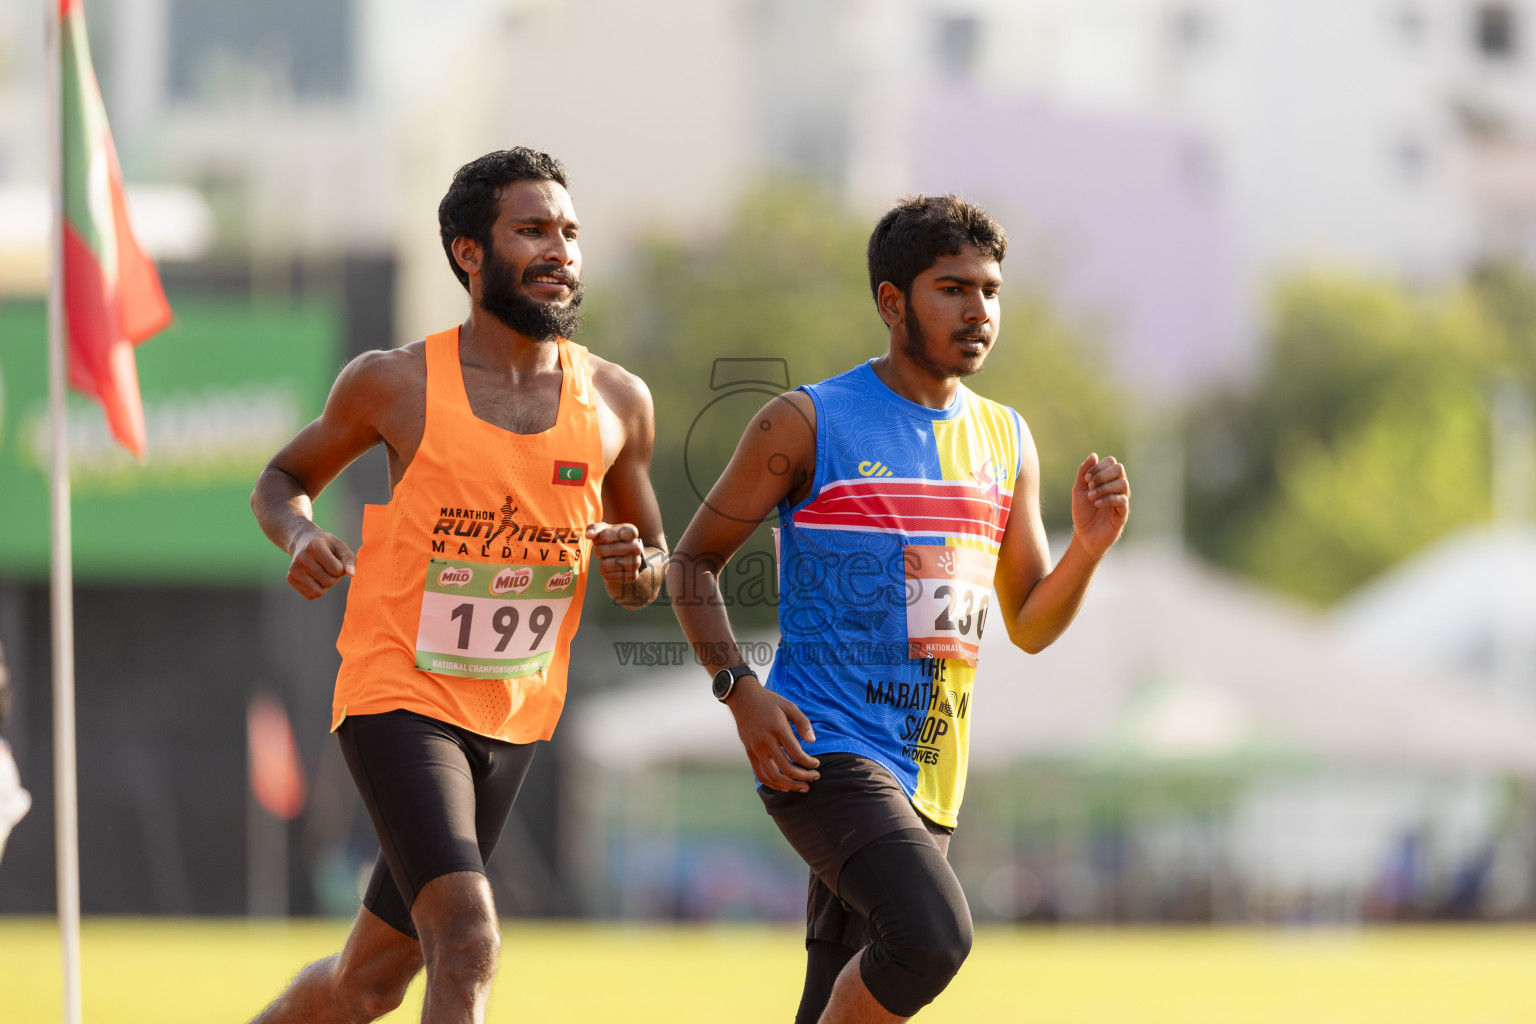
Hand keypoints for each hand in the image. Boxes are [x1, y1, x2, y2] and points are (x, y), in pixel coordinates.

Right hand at [287, 526, 355, 599]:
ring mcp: (293, 569)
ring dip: (325, 586)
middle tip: (330, 568)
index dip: (342, 568)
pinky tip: (314, 578)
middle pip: (328, 582)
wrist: (304, 541)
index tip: (337, 561)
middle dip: (334, 578)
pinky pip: (310, 595)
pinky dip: (316, 590)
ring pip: (318, 592)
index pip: (336, 570)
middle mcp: (301, 557)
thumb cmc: (327, 546)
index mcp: (314, 546)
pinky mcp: (290, 578)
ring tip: (323, 573)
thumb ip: (349, 560)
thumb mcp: (341, 547)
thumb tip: (352, 574)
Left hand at [586, 521, 647, 586]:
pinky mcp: (632, 576)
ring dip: (602, 562)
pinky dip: (605, 573)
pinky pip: (608, 576)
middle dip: (598, 551)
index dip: (596, 539)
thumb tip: (588, 535)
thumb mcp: (604, 530)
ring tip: (608, 559)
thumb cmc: (612, 541)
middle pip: (602, 550)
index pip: (604, 535)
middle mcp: (636, 546)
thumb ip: (594, 528)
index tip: (599, 540)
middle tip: (603, 551)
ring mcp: (636, 562)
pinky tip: (612, 568)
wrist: (626, 557)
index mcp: (631, 531)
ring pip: (604, 565)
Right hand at [725, 676, 820, 792]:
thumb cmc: (770, 702)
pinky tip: (784, 786)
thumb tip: (813, 741)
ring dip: (789, 785)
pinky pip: (760, 774)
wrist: (743, 698)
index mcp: (778, 729)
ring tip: (802, 787)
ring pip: (772, 776)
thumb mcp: (789, 706)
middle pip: (786, 768)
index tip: (817, 764)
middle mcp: (766, 742)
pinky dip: (772, 784)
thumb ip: (803, 723)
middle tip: (815, 777)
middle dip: (803, 777)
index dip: (809, 763)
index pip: (797, 754)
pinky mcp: (749, 753)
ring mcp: (756, 749)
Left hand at [1071, 453, 1128, 556]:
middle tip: (1089, 485)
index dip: (1098, 467)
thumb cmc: (1083, 512)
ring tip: (1091, 496)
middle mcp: (1117, 488)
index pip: (1111, 462)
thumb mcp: (1078, 490)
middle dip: (1102, 475)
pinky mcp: (1123, 513)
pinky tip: (1096, 504)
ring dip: (1104, 487)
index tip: (1086, 479)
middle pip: (1119, 469)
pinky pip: (1122, 500)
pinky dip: (1107, 499)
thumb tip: (1094, 455)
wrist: (1084, 535)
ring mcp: (1122, 500)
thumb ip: (1084, 472)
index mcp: (1108, 480)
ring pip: (1123, 483)